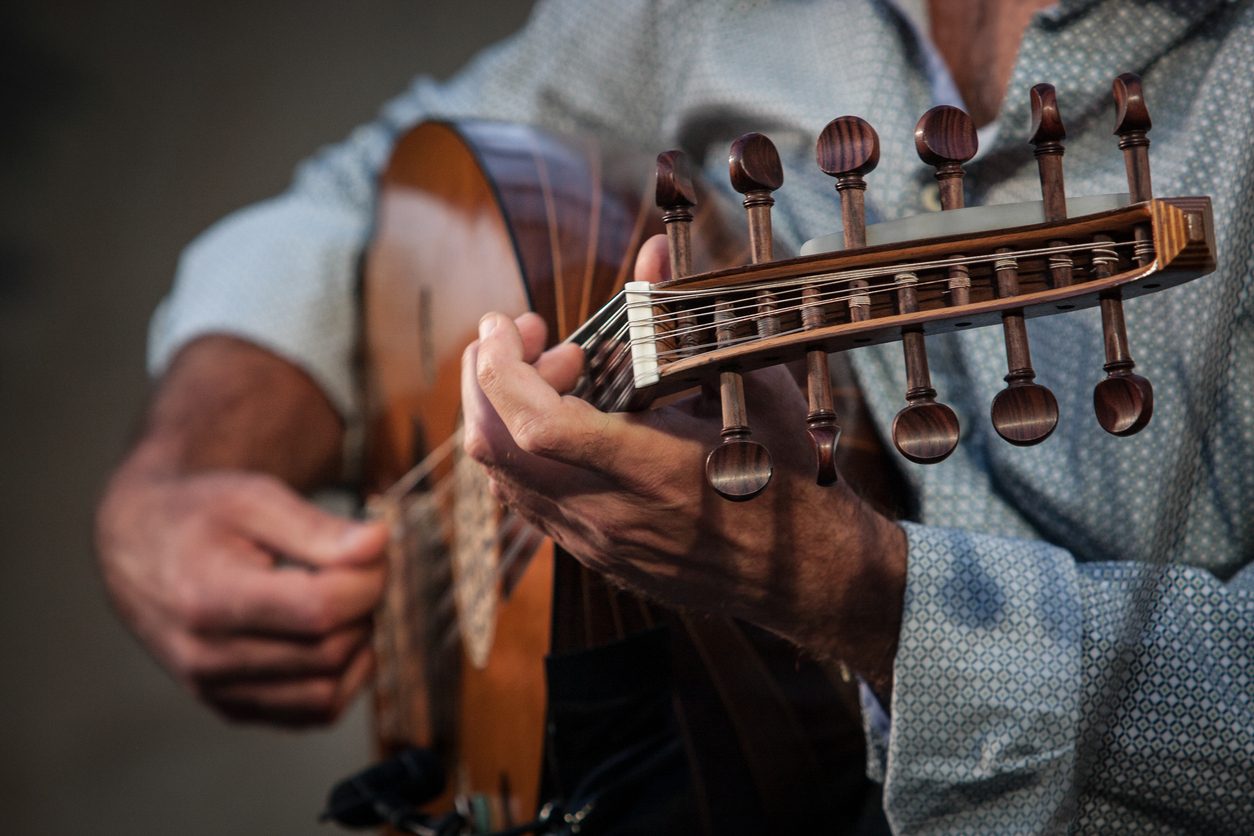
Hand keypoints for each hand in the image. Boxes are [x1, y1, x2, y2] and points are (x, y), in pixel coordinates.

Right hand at [96, 465, 387, 725]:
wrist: (140, 548)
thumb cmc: (199, 515)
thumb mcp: (253, 498)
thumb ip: (317, 526)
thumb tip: (379, 544)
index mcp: (207, 599)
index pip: (319, 610)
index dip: (367, 579)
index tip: (373, 549)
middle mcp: (206, 658)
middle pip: (328, 651)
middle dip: (366, 608)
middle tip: (366, 570)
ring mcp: (216, 691)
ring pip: (327, 693)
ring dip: (359, 647)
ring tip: (350, 601)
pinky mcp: (231, 707)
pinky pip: (311, 714)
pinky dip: (342, 678)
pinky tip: (339, 634)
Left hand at [462, 236, 905, 691]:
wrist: (804, 575)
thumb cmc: (789, 476)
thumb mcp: (752, 387)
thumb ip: (688, 319)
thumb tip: (653, 251)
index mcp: (654, 471)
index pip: (538, 424)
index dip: (500, 366)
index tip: (504, 321)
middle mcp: (611, 515)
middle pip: (495, 449)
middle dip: (488, 376)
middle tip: (534, 336)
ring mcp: (596, 543)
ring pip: (502, 477)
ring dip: (506, 412)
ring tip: (561, 372)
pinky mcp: (594, 556)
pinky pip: (527, 498)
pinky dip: (523, 446)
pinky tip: (565, 416)